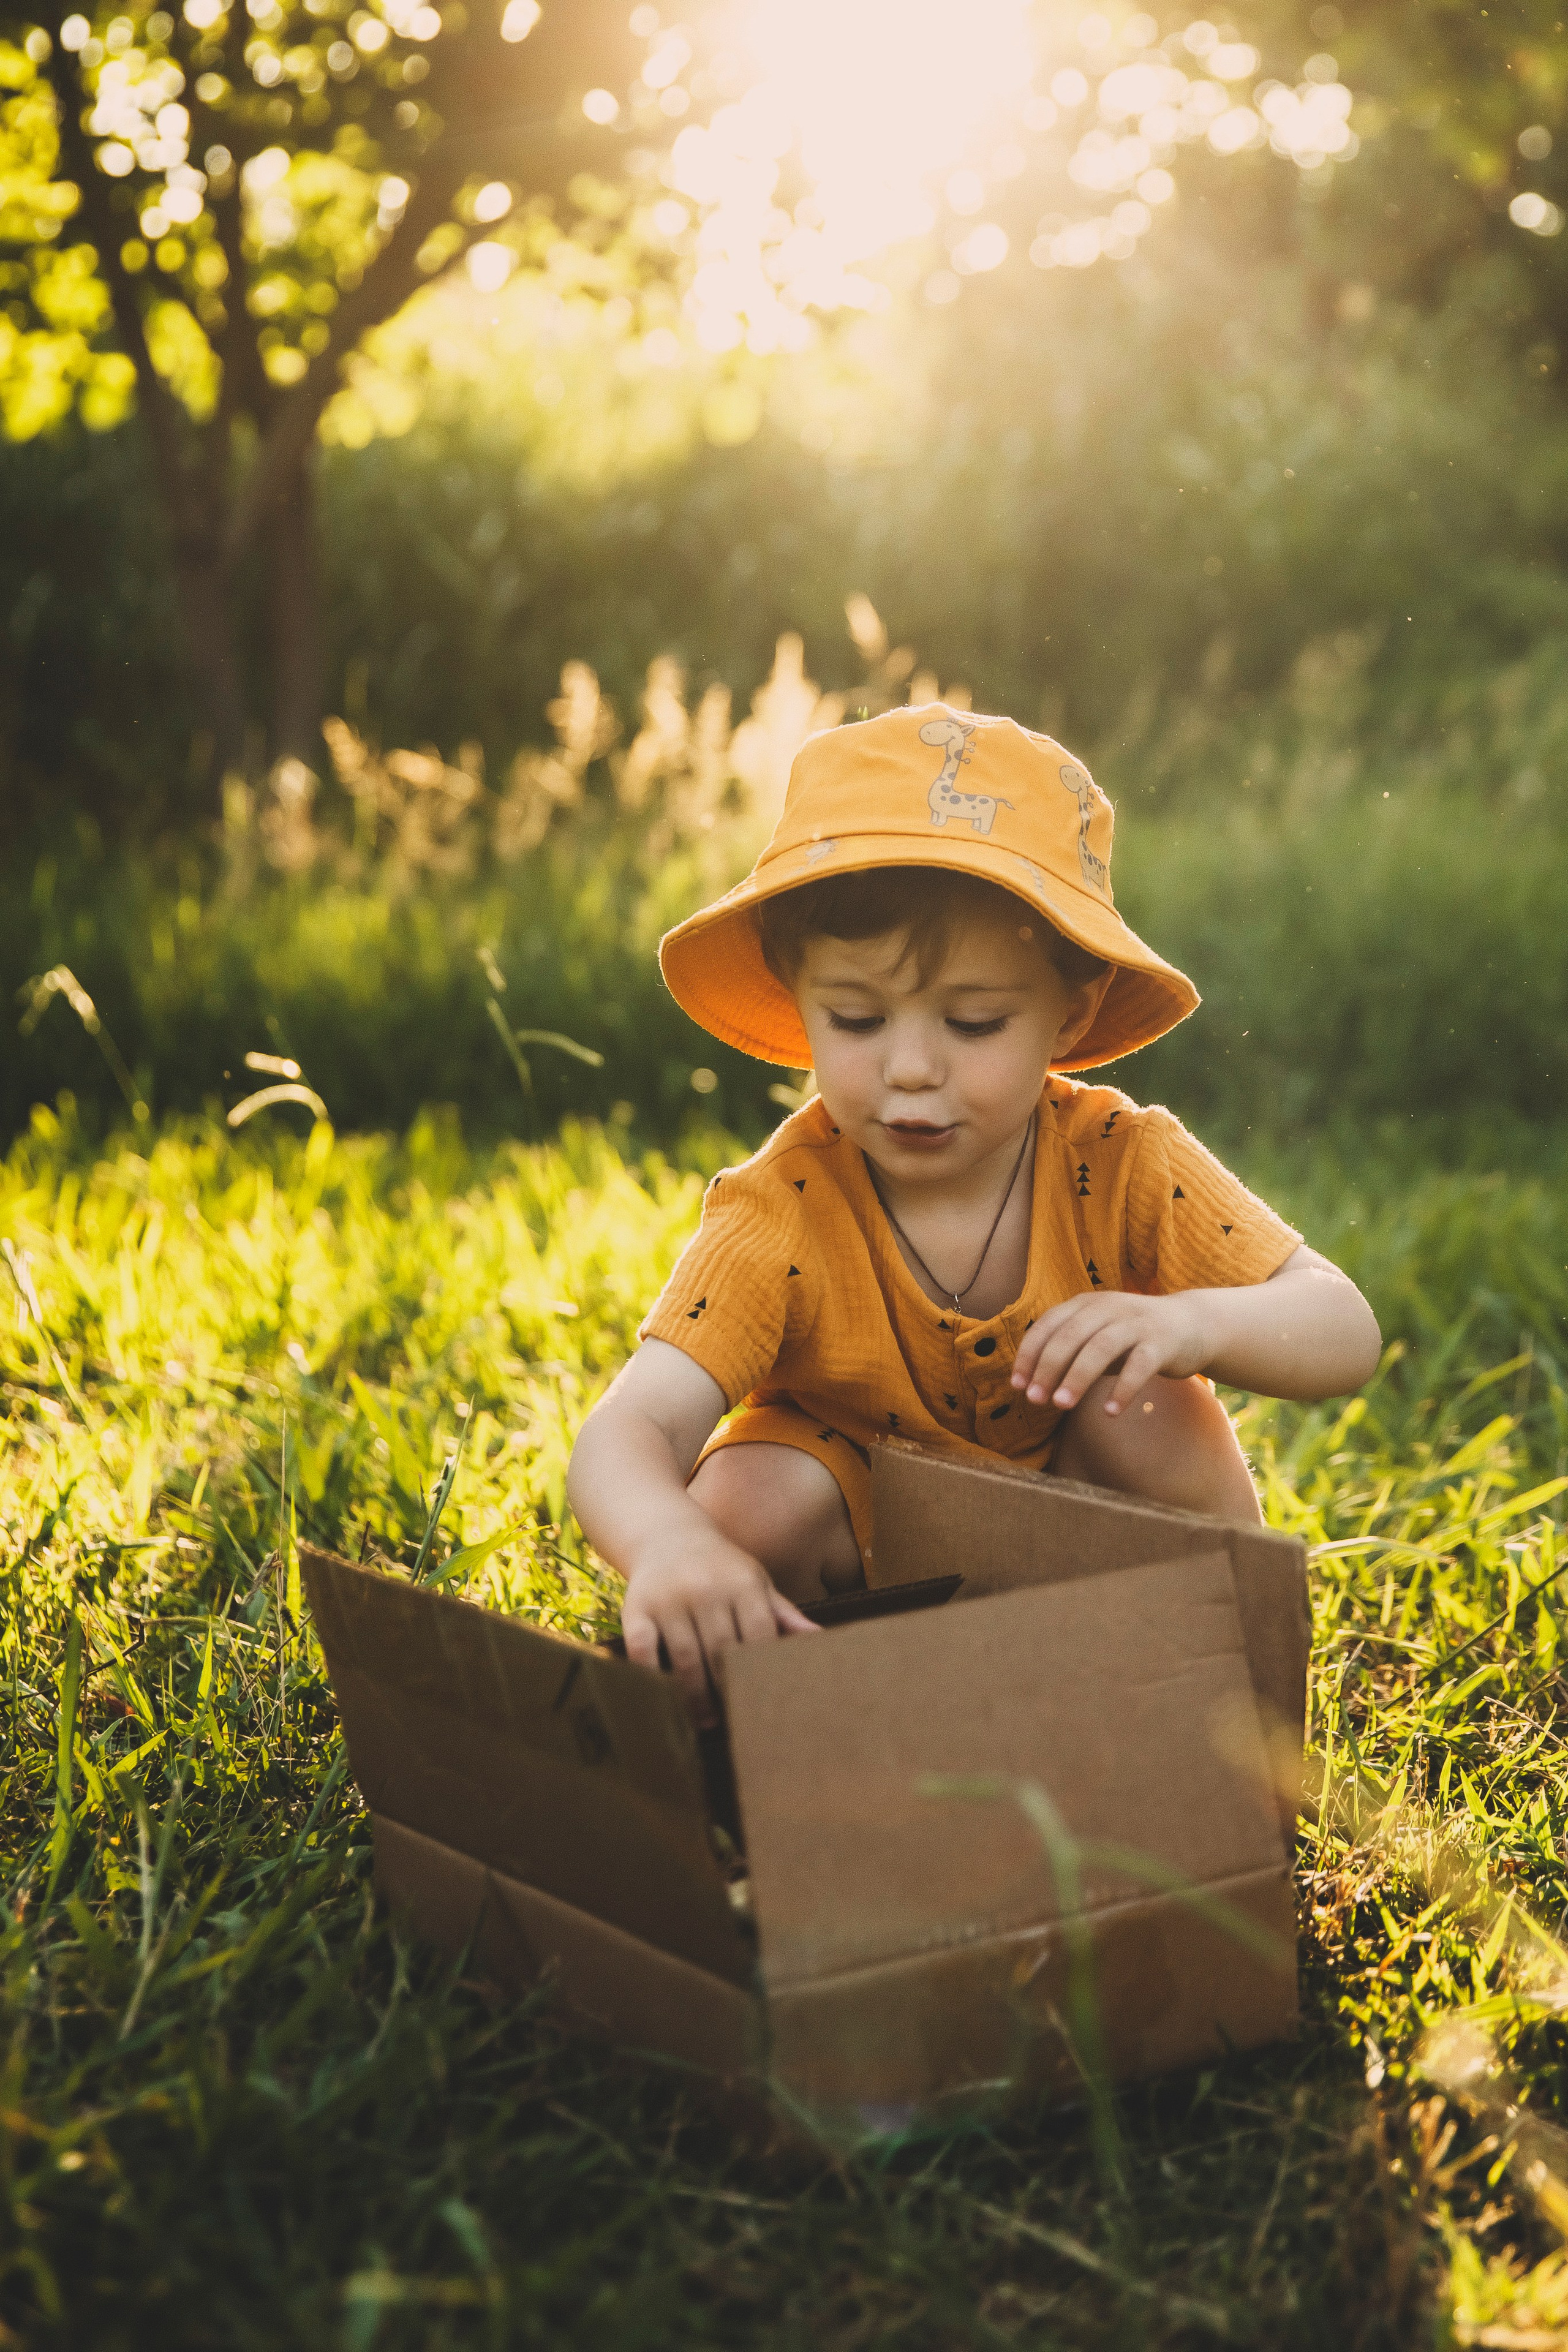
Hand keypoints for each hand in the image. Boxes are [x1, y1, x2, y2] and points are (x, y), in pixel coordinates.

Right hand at [621, 1526, 817, 1722]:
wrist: (667, 1537)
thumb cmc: (721, 1568)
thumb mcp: (756, 1582)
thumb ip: (783, 1614)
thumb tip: (819, 1639)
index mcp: (741, 1584)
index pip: (758, 1636)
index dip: (762, 1672)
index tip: (766, 1700)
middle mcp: (705, 1589)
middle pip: (721, 1652)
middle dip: (729, 1690)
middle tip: (737, 1720)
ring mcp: (668, 1599)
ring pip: (685, 1658)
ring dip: (696, 1696)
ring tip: (707, 1720)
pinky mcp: (636, 1609)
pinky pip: (643, 1651)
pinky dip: (653, 1678)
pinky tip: (667, 1699)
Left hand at [1011, 1289, 1213, 1415]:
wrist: (1190, 1325)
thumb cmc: (1132, 1338)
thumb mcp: (1096, 1338)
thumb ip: (1069, 1354)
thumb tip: (1031, 1385)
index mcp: (1085, 1304)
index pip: (1048, 1326)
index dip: (1029, 1355)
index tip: (1018, 1386)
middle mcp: (1108, 1307)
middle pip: (1070, 1336)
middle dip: (1048, 1368)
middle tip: (1036, 1400)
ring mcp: (1136, 1322)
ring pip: (1100, 1347)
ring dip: (1077, 1377)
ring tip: (1062, 1405)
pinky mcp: (1162, 1342)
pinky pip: (1140, 1365)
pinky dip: (1123, 1389)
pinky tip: (1110, 1411)